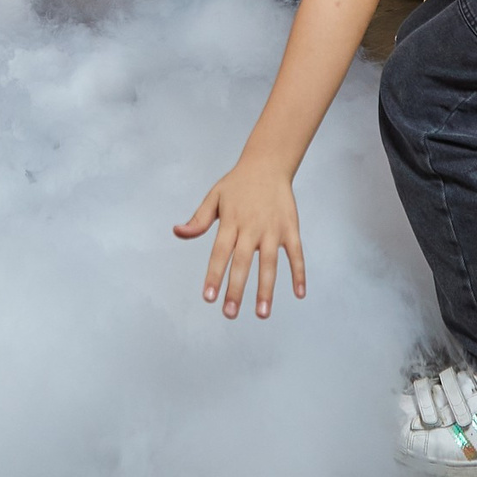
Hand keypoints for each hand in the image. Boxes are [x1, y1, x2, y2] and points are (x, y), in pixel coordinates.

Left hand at [174, 161, 305, 318]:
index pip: (220, 252)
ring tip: (261, 313)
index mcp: (230, 221)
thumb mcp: (214, 196)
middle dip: (236, 289)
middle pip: (242, 262)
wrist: (268, 163)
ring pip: (269, 263)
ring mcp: (273, 229)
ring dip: (266, 289)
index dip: (214, 275)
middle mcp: (251, 227)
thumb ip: (198, 219)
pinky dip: (299, 273)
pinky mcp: (291, 228)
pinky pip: (296, 253)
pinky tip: (299, 293)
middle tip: (230, 314)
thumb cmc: (238, 184)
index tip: (209, 297)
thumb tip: (177, 232)